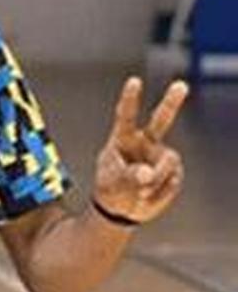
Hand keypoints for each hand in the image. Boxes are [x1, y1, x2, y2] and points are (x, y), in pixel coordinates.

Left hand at [93, 76, 187, 224]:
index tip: (134, 81)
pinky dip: (160, 193)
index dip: (130, 99)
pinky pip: (171, 181)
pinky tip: (149, 195)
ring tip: (138, 192)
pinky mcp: (174, 172)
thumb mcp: (111, 184)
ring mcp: (161, 157)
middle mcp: (145, 144)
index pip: (125, 117)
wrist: (122, 210)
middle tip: (180, 86)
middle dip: (171, 103)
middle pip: (160, 121)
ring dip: (153, 181)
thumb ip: (127, 178)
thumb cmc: (111, 190)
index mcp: (123, 140)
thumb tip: (147, 174)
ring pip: (166, 164)